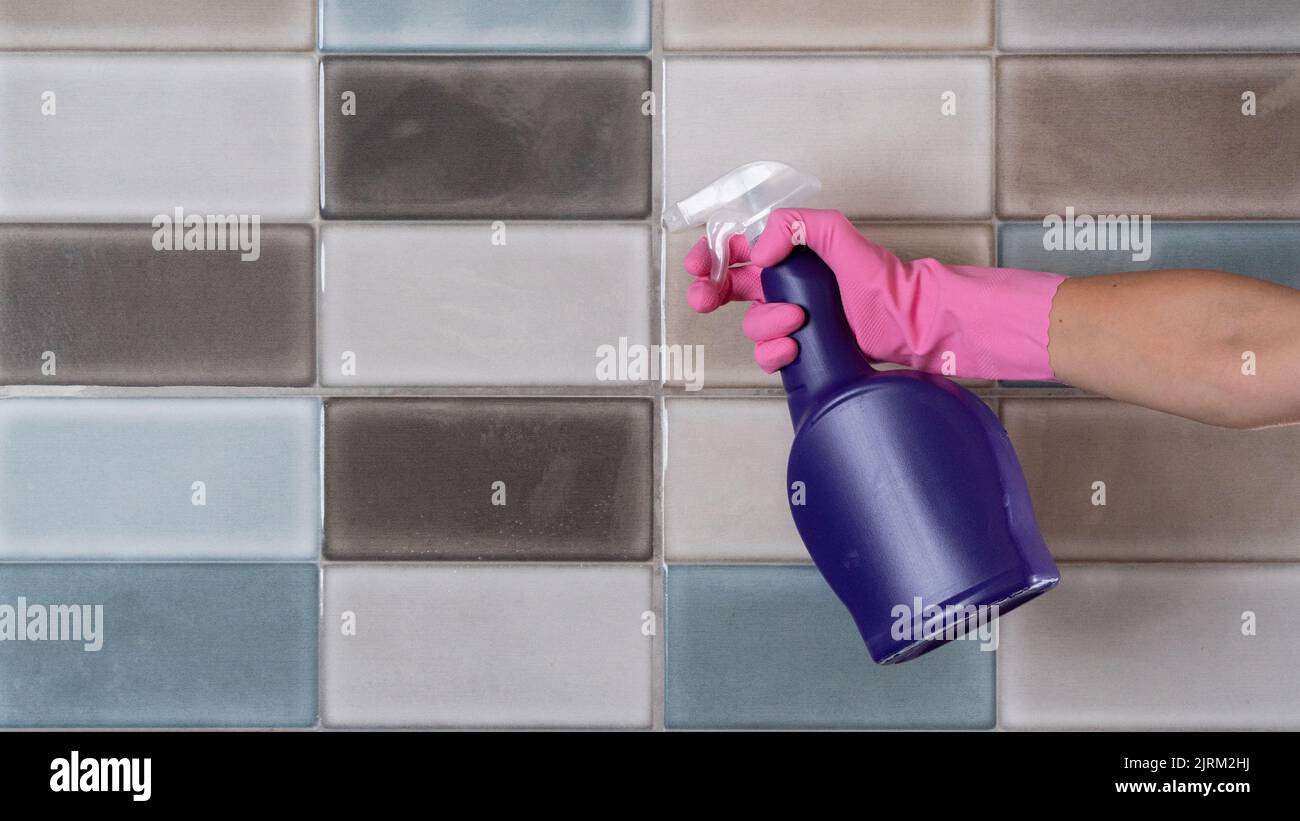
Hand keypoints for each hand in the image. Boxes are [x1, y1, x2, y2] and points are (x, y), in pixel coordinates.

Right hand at [683, 208, 1064, 379]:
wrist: (912, 324)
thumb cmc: (884, 280)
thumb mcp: (839, 235)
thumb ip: (797, 226)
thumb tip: (759, 251)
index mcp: (790, 252)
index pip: (737, 248)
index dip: (711, 255)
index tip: (699, 265)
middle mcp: (786, 284)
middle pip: (728, 287)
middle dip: (710, 293)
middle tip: (704, 299)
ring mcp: (792, 317)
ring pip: (751, 324)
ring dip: (764, 324)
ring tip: (796, 320)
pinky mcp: (802, 349)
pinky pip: (769, 354)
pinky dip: (774, 353)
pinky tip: (793, 347)